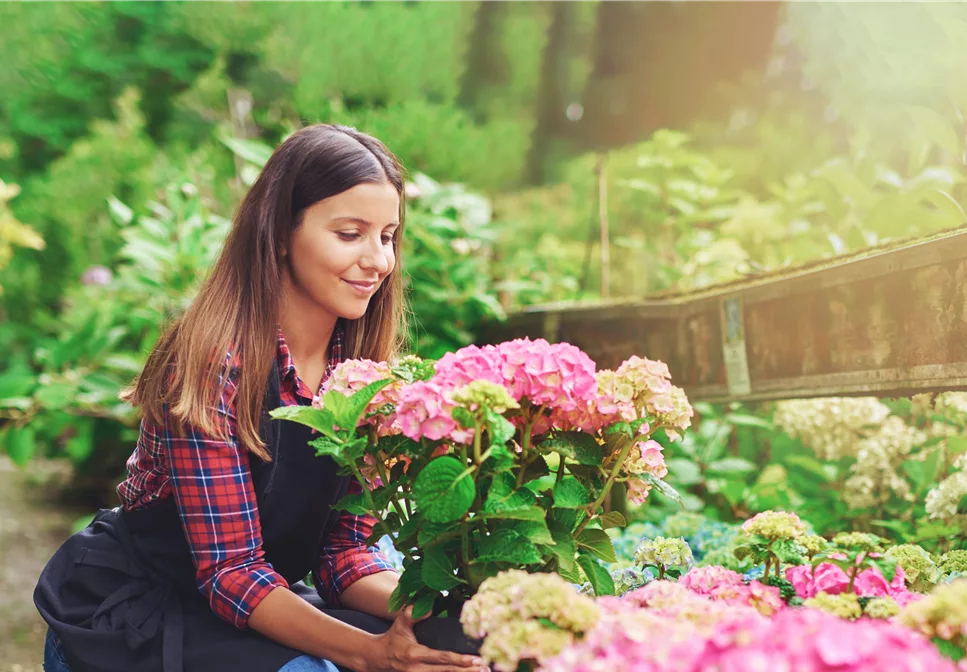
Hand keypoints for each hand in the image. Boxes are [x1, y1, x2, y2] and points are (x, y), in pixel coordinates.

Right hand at [365, 607, 486, 671]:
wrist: (378, 658)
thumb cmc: (393, 638)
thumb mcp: (400, 623)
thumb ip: (413, 614)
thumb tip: (430, 608)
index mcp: (414, 654)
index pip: (441, 658)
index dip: (459, 660)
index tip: (475, 659)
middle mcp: (417, 669)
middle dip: (467, 671)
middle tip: (485, 668)